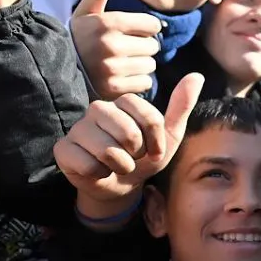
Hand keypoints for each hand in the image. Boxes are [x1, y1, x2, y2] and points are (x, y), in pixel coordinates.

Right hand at [54, 72, 204, 205]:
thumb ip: (181, 107)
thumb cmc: (143, 157)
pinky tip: (97, 171)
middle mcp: (98, 109)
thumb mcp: (168, 136)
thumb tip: (196, 75)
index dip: (156, 142)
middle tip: (133, 158)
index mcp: (123, 102)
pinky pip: (87, 164)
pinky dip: (99, 174)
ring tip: (116, 165)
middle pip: (128, 133)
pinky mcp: (63, 149)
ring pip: (107, 150)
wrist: (120, 185)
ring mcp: (78, 128)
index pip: (149, 118)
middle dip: (137, 154)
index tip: (153, 151)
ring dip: (120, 166)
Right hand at [72, 0, 164, 98]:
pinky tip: (122, 78)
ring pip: (150, 65)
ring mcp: (113, 69)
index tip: (132, 33)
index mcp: (108, 23)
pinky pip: (145, 83)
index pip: (152, 25)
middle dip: (143, 48)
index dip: (145, 28)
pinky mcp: (115, 89)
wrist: (58, 73)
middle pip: (153, 46)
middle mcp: (112, 46)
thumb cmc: (79, 40)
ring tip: (123, 64)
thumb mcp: (85, 13)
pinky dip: (137, 82)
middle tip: (126, 51)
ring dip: (141, 65)